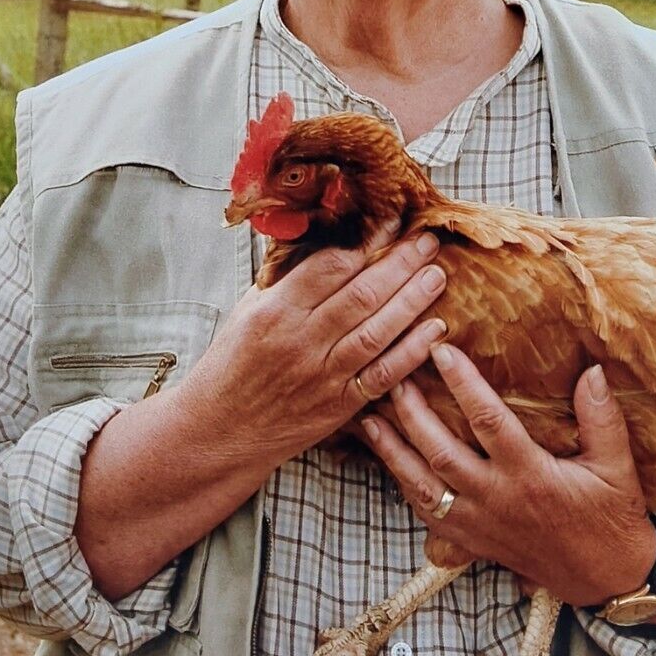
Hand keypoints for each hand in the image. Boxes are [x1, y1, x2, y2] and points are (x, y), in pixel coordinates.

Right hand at [183, 219, 448, 471]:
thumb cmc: (231, 365)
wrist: (218, 431)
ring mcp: (322, 376)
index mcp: (275, 311)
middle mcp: (300, 341)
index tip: (392, 224)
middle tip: (428, 241)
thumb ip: (286, 280)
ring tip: (437, 275)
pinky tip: (435, 330)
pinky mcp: (338, 406)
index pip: (330, 266)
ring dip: (413, 301)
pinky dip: (412, 352)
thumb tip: (327, 241)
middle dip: (400, 264)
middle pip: (362, 294)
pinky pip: (383, 375)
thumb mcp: (247, 311)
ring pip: (378, 331)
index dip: (367, 242)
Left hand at [360, 346, 655, 607]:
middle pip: (441, 453)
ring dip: (393, 452)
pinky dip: (403, 487)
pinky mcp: (471, 542)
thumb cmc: (611, 516)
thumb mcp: (617, 465)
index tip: (442, 351)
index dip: (463, 383)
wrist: (605, 577)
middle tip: (395, 378)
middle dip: (411, 415)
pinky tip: (389, 463)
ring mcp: (479, 524)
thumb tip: (591, 371)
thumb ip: (602, 417)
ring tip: (370, 420)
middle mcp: (498, 499)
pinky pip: (426, 515)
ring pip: (422, 487)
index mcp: (532, 476)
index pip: (489, 421)